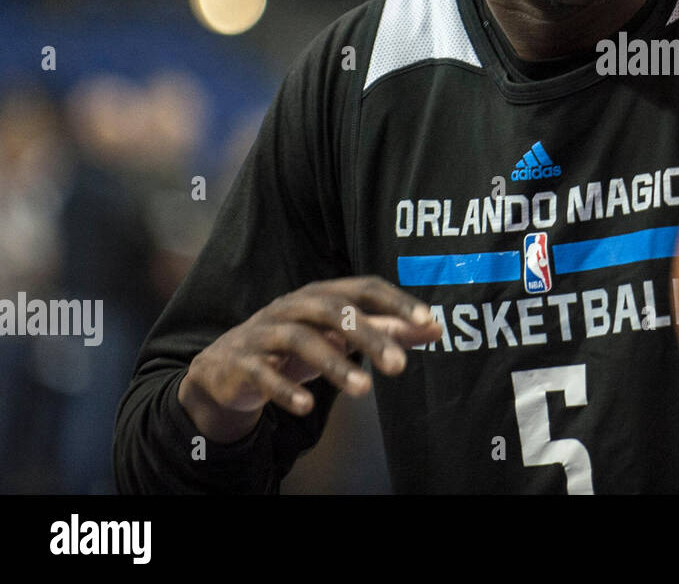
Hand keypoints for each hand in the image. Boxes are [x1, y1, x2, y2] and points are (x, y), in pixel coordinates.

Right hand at [179, 276, 442, 442]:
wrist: (227, 368)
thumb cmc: (297, 346)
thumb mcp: (341, 336)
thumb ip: (387, 330)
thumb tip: (436, 327)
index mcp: (321, 295)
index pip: (364, 288)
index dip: (396, 302)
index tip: (428, 322)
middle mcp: (292, 306)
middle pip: (332, 310)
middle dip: (368, 334)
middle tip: (399, 366)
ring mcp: (264, 333)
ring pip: (300, 340)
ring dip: (333, 365)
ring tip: (364, 390)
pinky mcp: (241, 363)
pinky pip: (262, 375)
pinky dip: (285, 390)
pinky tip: (307, 406)